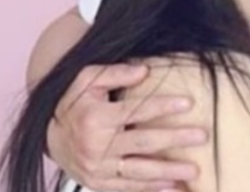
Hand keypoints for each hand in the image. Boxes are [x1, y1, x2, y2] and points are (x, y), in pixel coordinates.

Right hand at [47, 63, 207, 191]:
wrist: (48, 135)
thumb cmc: (74, 101)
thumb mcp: (87, 79)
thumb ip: (116, 73)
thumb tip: (145, 70)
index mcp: (95, 118)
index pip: (136, 111)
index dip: (163, 107)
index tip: (188, 103)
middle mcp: (96, 146)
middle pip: (143, 143)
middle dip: (175, 139)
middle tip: (202, 136)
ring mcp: (97, 168)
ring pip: (139, 172)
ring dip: (169, 172)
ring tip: (194, 171)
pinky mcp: (98, 183)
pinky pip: (128, 189)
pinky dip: (151, 190)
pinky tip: (174, 188)